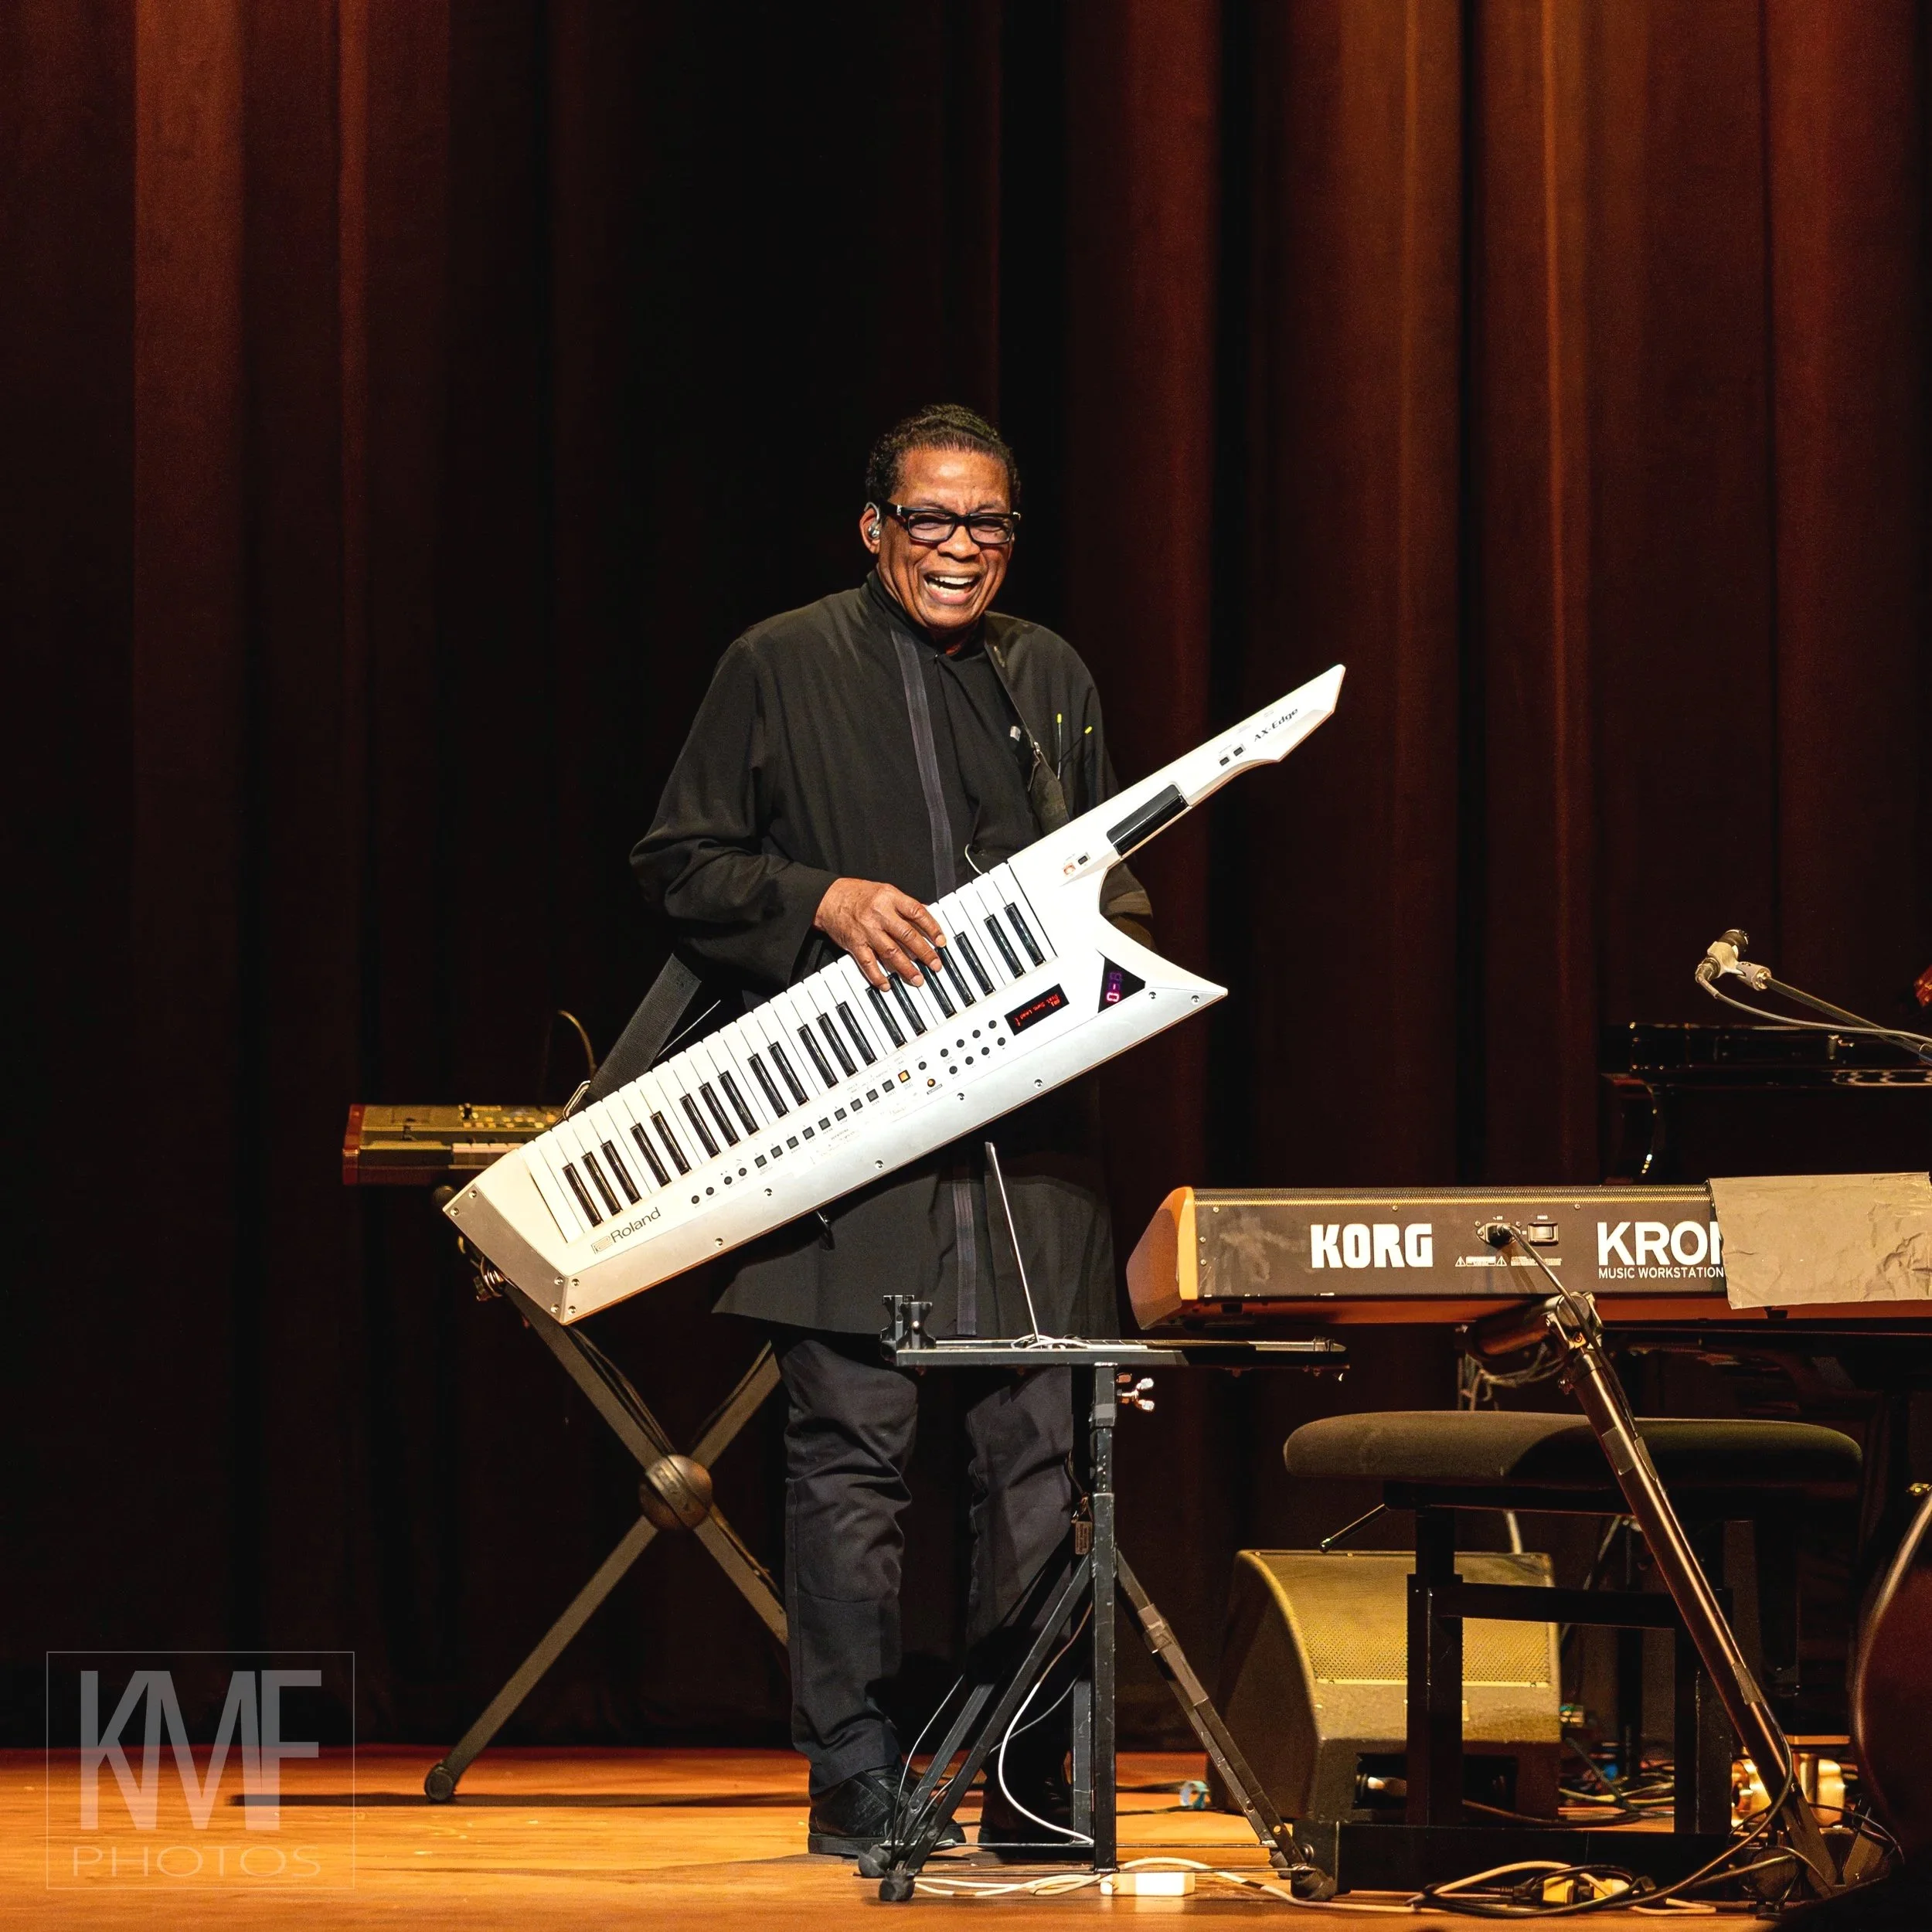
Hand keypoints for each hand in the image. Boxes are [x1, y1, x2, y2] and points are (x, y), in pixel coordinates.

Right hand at [813, 878, 944, 988]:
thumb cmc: (858, 894)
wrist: (828, 898)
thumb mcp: (885, 891)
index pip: (917, 913)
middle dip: (924, 952)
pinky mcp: (854, 943)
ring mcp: (867, 930)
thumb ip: (905, 905)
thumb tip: (926, 915)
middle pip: (907, 935)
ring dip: (906, 968)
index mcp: (890, 897)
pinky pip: (868, 963)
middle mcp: (879, 914)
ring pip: (890, 952)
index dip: (932, 928)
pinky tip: (887, 984)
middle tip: (935, 965)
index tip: (941, 941)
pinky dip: (877, 976)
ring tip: (918, 979)